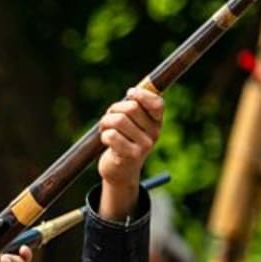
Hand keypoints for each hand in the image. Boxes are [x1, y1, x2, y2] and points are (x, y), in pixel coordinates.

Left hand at [96, 88, 164, 217]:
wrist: (120, 171)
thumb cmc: (124, 141)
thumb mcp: (132, 124)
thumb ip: (134, 107)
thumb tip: (134, 90)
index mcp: (157, 122)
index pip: (157, 103)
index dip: (142, 94)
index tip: (129, 93)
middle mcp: (154, 133)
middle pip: (131, 108)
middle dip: (114, 109)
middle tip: (108, 116)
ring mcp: (144, 146)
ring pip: (119, 120)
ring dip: (105, 122)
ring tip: (104, 128)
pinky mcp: (131, 156)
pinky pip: (111, 136)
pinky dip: (103, 135)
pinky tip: (106, 141)